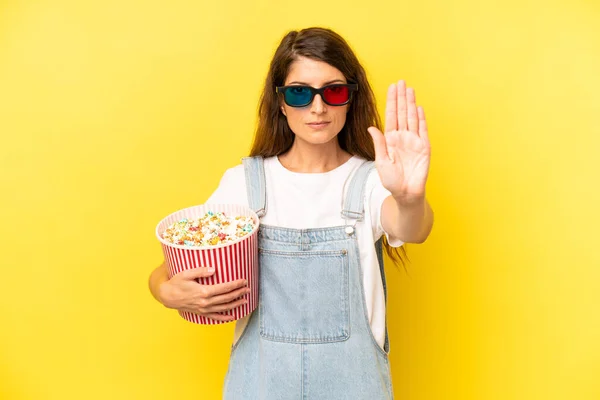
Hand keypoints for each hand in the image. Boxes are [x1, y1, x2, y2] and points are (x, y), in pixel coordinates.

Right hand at [159, 267, 249, 321]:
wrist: (167, 296)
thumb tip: (214, 269)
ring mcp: (204, 309)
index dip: (236, 284)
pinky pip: (216, 317)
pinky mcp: (201, 313)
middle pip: (227, 298)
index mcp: (204, 292)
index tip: (244, 280)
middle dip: (239, 293)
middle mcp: (206, 302)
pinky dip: (225, 317)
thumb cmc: (177, 283)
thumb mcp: (187, 274)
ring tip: (245, 300)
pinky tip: (233, 316)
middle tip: (248, 288)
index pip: (225, 288)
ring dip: (236, 304)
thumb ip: (201, 271)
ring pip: (224, 308)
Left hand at [368, 80, 430, 204]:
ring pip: (412, 118)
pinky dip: (421, 119)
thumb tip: (371, 127)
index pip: (391, 116)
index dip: (392, 101)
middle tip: (401, 81)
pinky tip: (419, 108)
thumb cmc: (391, 180)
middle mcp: (403, 137)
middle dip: (401, 97)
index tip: (392, 87)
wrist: (405, 193)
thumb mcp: (381, 161)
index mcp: (391, 139)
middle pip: (402, 113)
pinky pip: (423, 131)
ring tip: (410, 89)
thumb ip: (379, 143)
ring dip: (411, 104)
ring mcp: (414, 141)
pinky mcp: (424, 148)